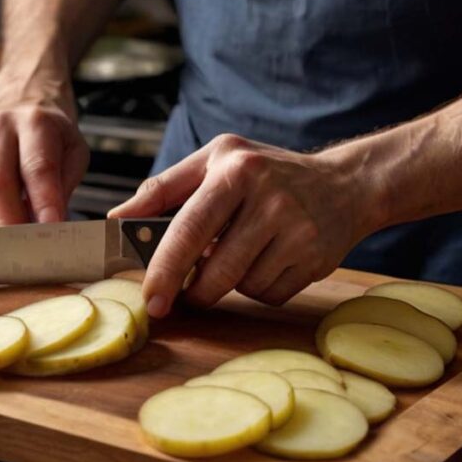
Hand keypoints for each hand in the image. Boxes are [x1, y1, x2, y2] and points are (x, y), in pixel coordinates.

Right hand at [0, 102, 89, 223]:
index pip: (38, 168)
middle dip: (12, 220)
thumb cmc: (53, 139)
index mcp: (36, 122)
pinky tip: (3, 209)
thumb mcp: (74, 155)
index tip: (50, 230)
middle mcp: (1, 126)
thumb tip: (51, 225)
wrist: (23, 108)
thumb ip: (63, 188)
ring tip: (19, 224)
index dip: (43, 203)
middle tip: (28, 243)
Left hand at [110, 134, 374, 315]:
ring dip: (230, 284)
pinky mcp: (316, 259)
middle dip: (195, 290)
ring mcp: (298, 231)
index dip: (165, 269)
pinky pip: (268, 296)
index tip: (151, 299)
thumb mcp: (213, 162)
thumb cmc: (264, 173)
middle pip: (216, 270)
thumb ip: (162, 189)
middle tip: (187, 291)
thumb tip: (117, 219)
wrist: (344, 184)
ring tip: (240, 254)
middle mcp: (270, 198)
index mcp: (235, 170)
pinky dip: (259, 288)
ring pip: (241, 287)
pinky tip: (268, 261)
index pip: (189, 228)